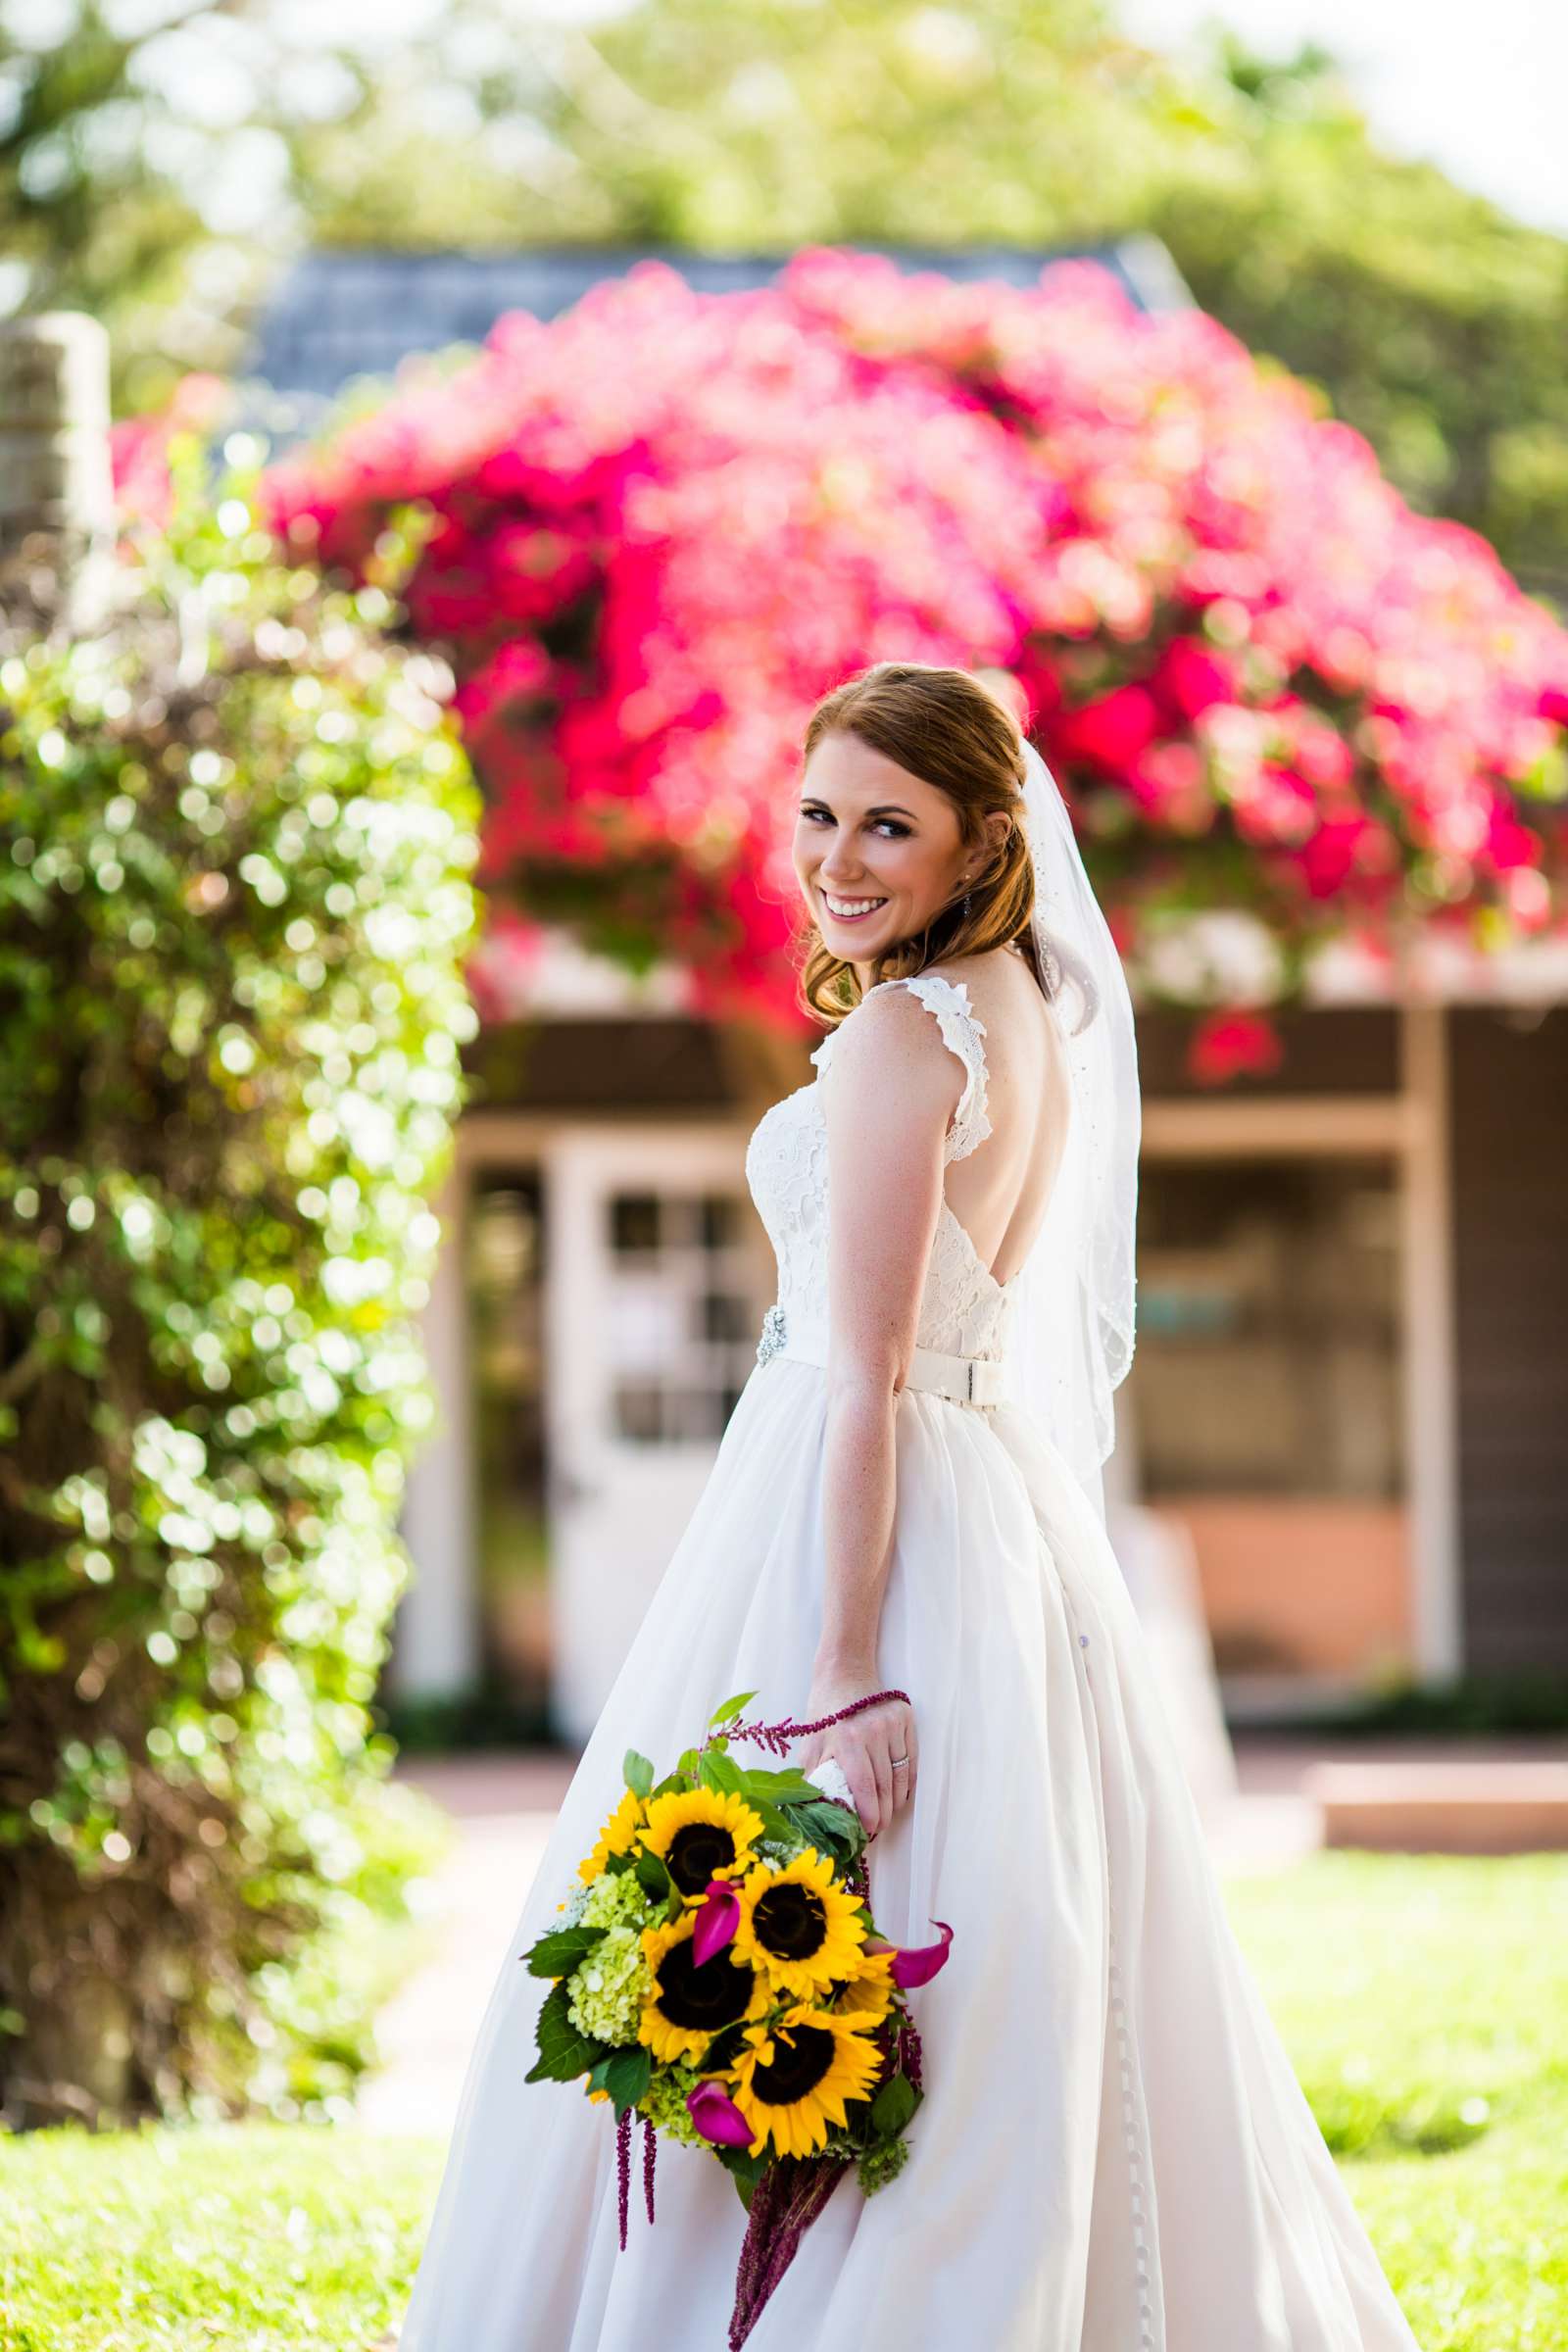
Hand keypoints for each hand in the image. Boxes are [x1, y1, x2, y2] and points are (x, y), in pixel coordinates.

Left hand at [793, 1664, 916, 1840]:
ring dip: (895, 1802)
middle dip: (882, 1815)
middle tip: (876, 1830)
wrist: (845, 1673)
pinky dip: (906, 1782)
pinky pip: (911, 1761)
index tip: (867, 1832)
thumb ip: (814, 1777)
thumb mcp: (812, 1743)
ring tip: (887, 1816)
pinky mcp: (906, 1720)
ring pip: (900, 1776)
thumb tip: (813, 1811)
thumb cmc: (824, 1712)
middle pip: (884, 1787)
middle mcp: (873, 1732)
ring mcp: (892, 1725)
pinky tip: (899, 1796)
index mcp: (847, 1740)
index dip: (868, 1814)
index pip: (864, 1788)